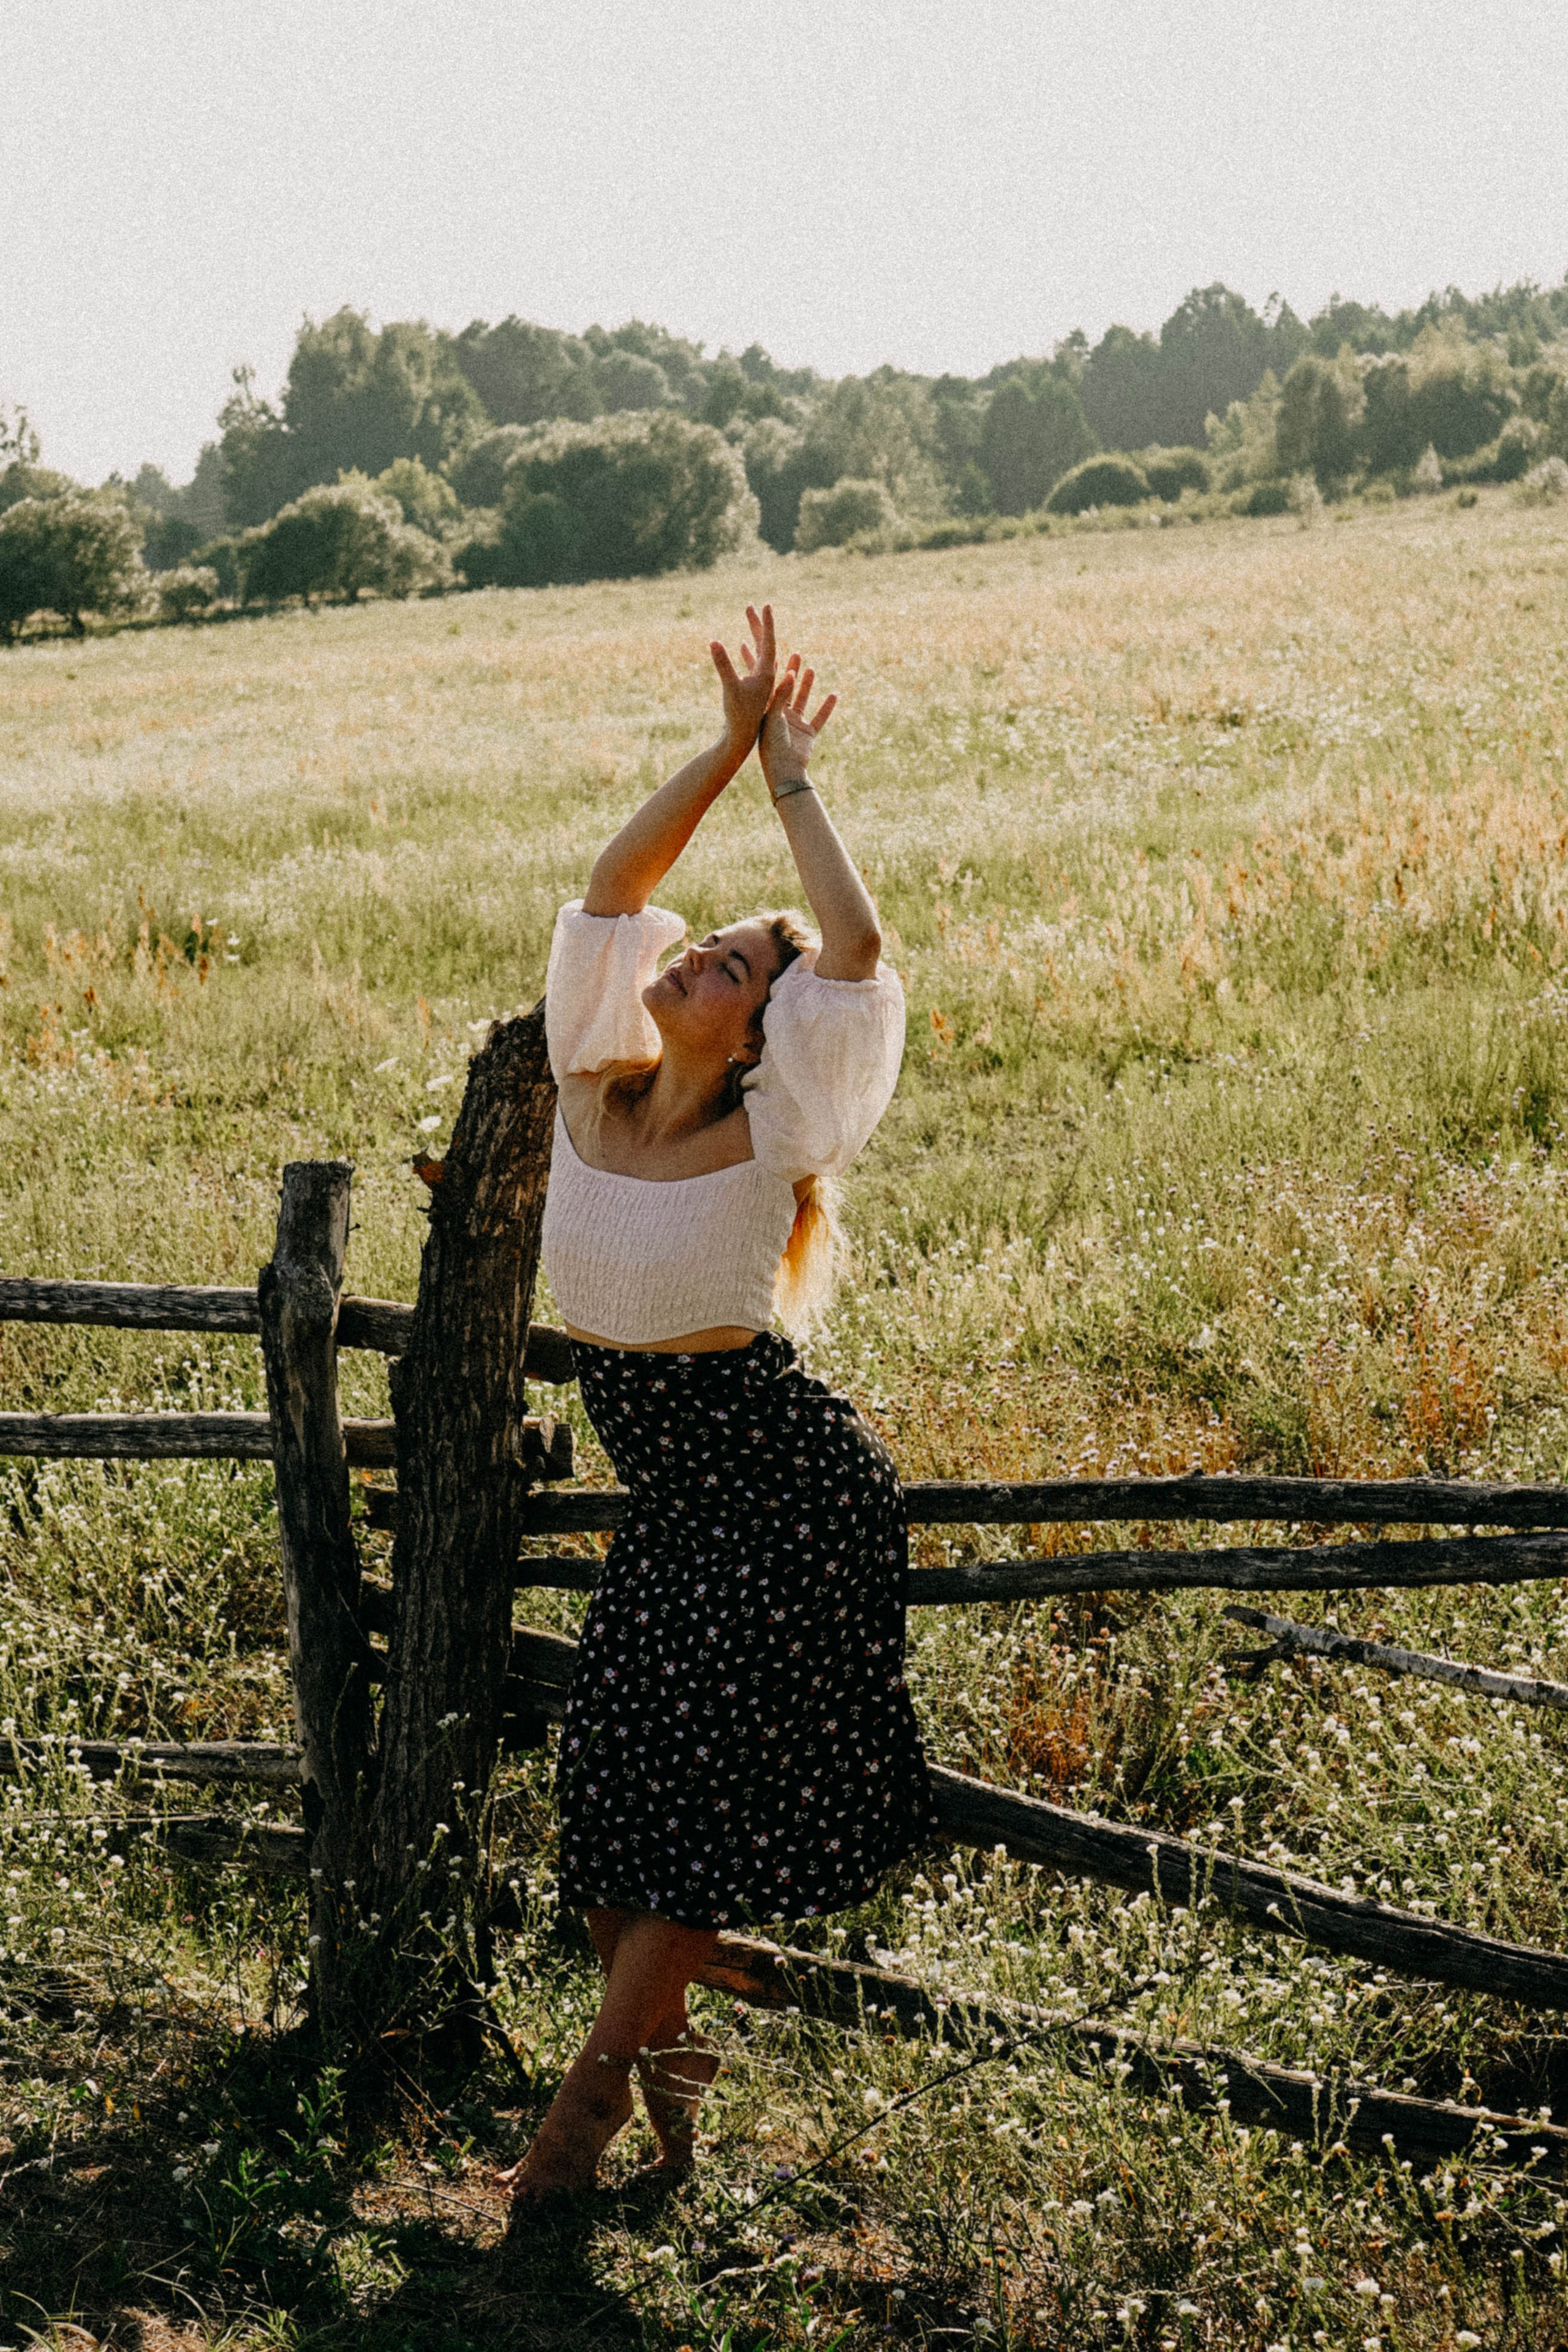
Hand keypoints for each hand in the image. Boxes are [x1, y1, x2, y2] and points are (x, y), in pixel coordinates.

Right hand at [709, 604, 778, 760]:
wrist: (740, 739)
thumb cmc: (737, 716)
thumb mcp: (730, 688)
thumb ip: (723, 665)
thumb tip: (714, 641)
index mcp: (767, 674)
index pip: (769, 642)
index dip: (766, 623)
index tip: (766, 605)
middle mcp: (767, 676)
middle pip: (765, 644)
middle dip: (758, 624)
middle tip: (751, 605)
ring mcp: (760, 682)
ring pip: (759, 653)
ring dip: (754, 634)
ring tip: (748, 617)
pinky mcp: (752, 689)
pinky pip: (753, 664)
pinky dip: (748, 652)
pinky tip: (742, 645)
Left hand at [759, 660, 836, 796]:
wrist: (784, 771)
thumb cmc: (773, 746)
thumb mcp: (774, 718)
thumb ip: (781, 696)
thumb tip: (789, 674)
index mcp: (767, 712)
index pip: (769, 686)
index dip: (771, 670)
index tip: (771, 652)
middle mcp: (781, 716)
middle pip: (787, 689)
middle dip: (791, 672)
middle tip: (795, 654)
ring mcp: (795, 725)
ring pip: (803, 700)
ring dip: (807, 685)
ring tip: (811, 669)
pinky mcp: (808, 734)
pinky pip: (819, 718)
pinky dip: (826, 708)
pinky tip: (833, 694)